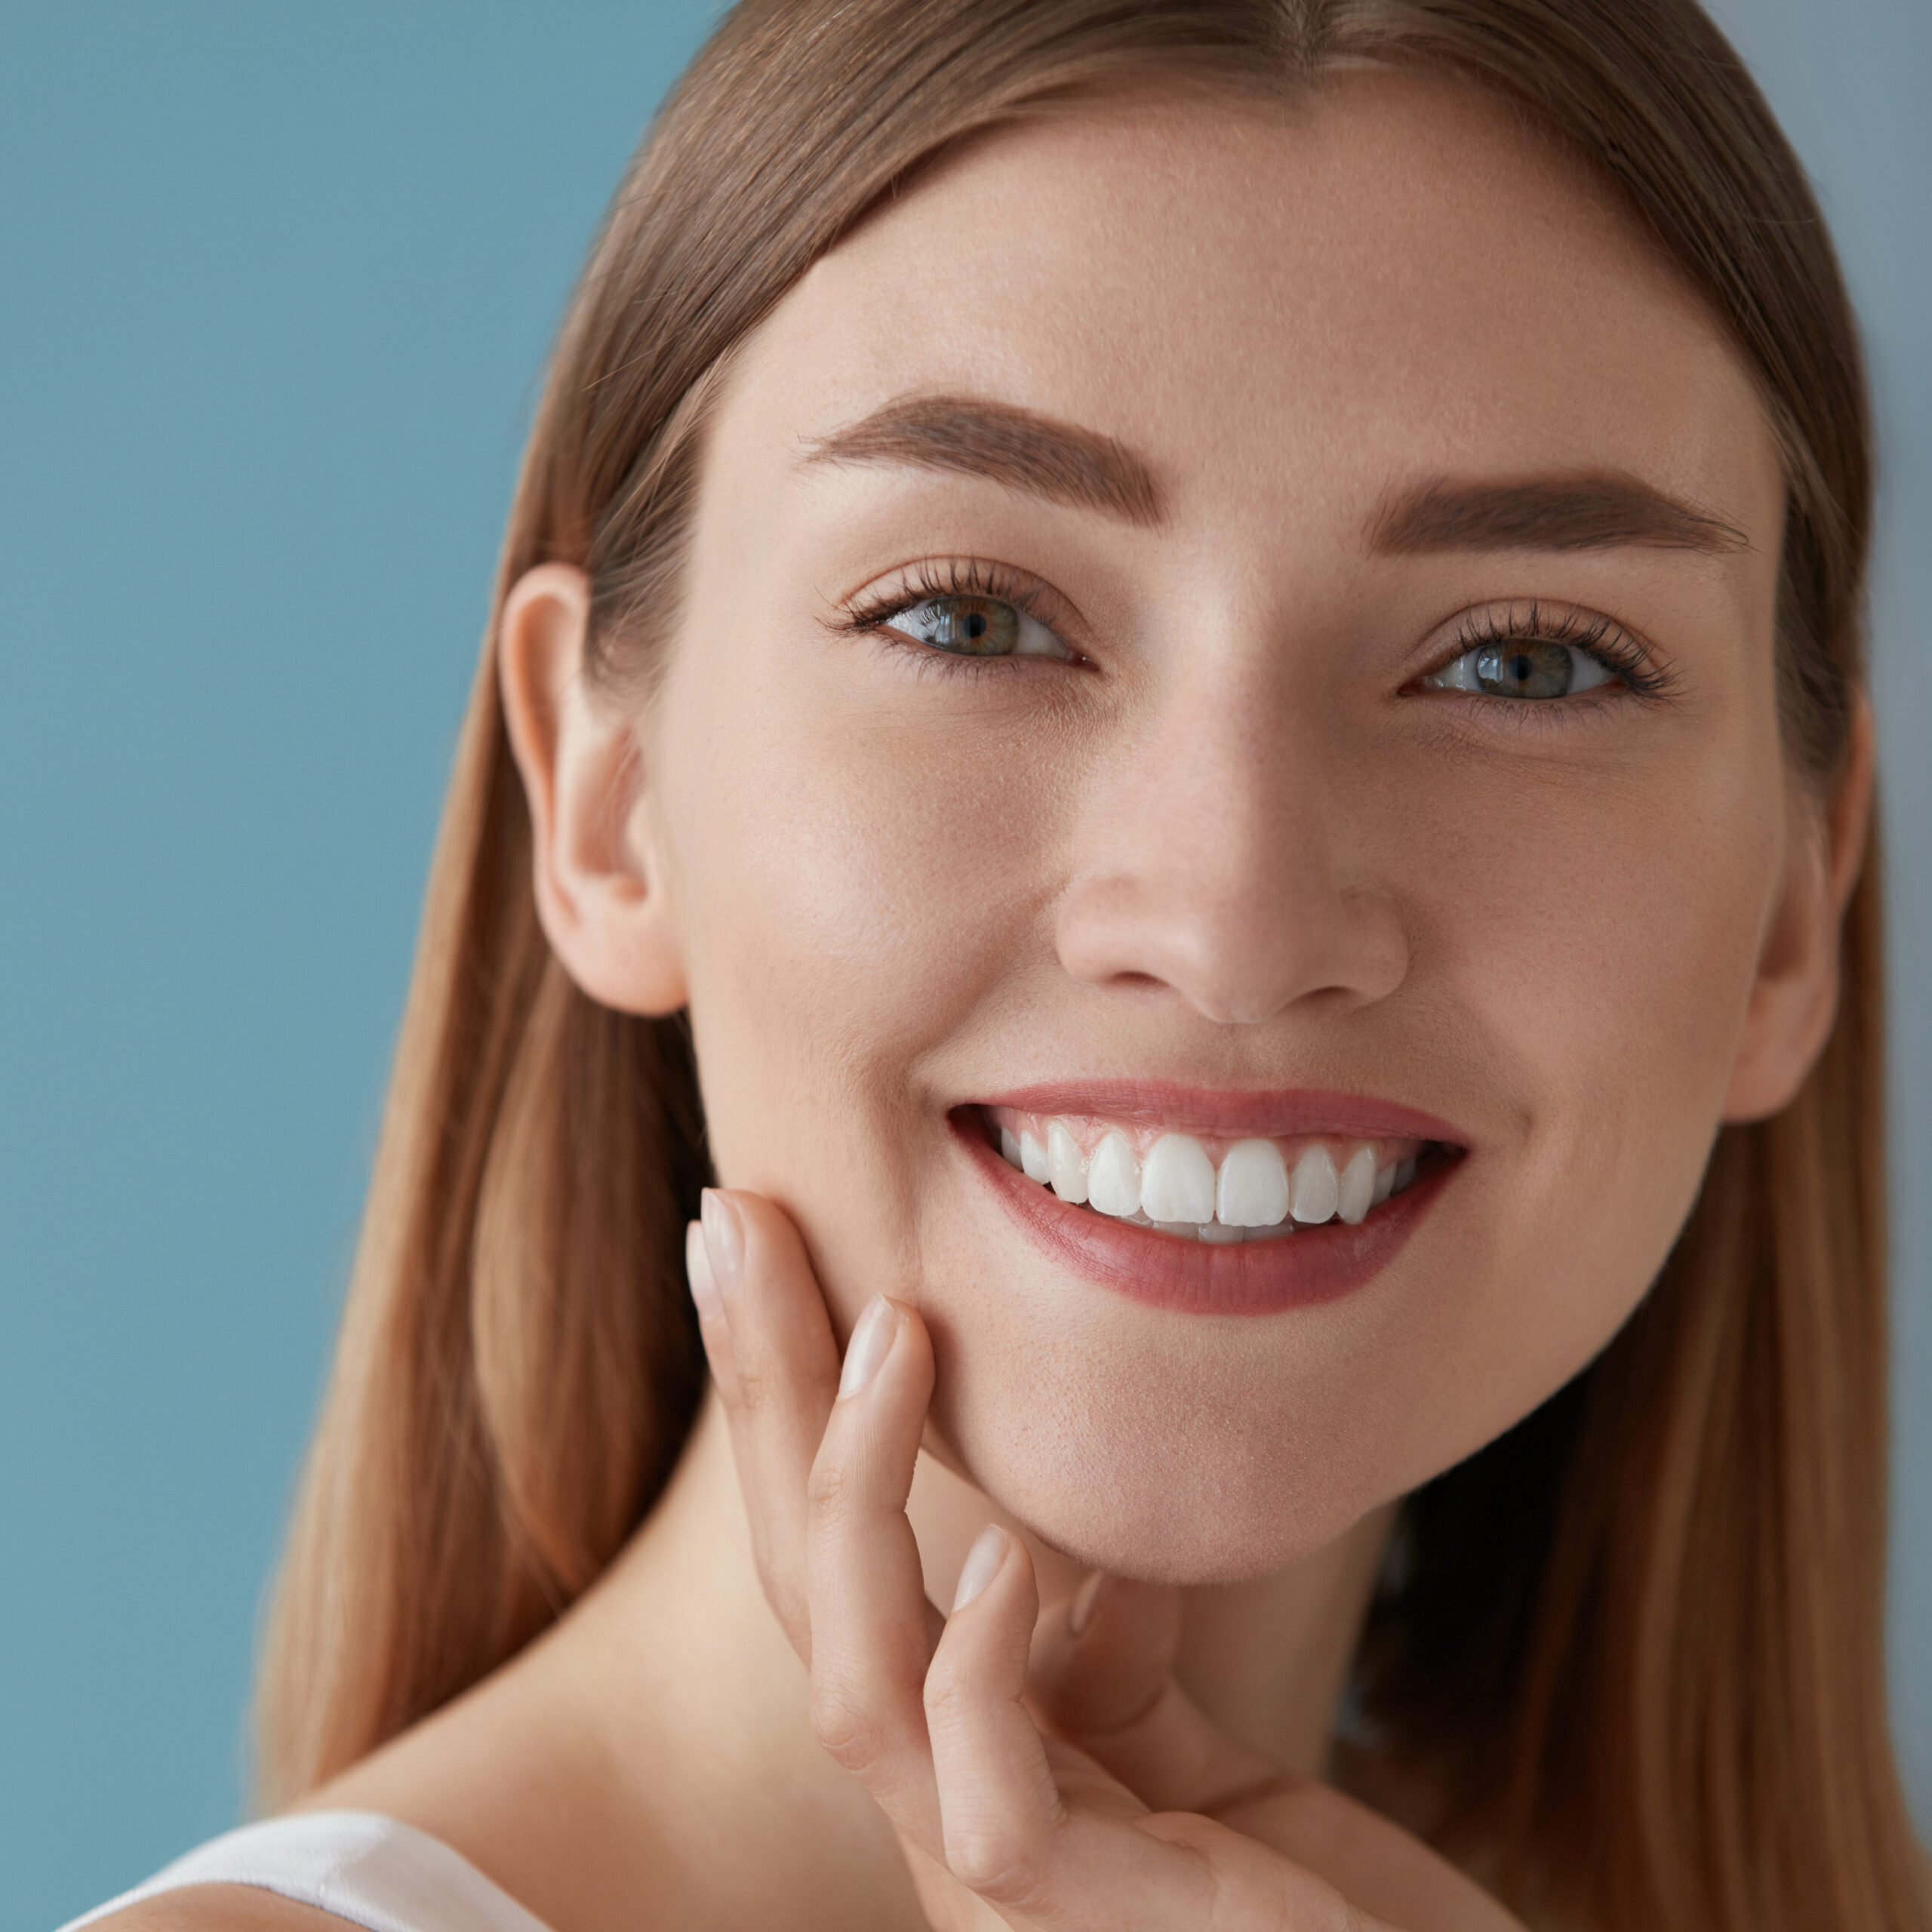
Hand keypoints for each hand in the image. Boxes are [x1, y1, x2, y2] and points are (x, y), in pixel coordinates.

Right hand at [686, 1189, 1522, 1931]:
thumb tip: (1061, 1550)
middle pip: (803, 1586)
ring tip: (888, 1335)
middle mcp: (946, 1810)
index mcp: (957, 1753)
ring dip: (855, 1496)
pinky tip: (1000, 1559)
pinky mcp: (1099, 1931)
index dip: (782, 1399)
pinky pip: (991, 1808)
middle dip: (764, 1399)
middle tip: (734, 1221)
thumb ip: (1105, 1660)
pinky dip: (978, 1673)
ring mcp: (1007, 1889)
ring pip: (854, 1689)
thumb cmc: (1308, 1911)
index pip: (834, 1554)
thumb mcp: (1181, 1753)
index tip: (758, 1235)